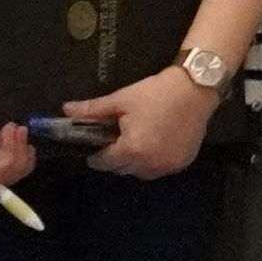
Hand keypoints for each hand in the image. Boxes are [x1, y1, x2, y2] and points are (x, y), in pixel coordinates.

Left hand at [76, 68, 219, 180]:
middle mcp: (150, 164)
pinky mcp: (183, 163)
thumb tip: (66, 110)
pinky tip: (156, 142)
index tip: (96, 145)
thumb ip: (92, 110)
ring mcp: (169, 166)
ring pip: (142, 172)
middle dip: (116, 157)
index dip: (96, 155)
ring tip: (137, 140)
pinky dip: (154, 160)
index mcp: (132, 150)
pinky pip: (160, 168)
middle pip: (122, 169)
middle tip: (117, 138)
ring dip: (135, 161)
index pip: (105, 163)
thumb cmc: (156, 93)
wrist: (195, 88)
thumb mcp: (122, 99)